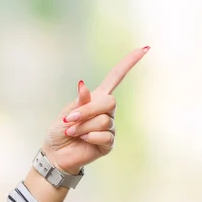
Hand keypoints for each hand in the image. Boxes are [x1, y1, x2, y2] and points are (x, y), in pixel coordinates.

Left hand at [42, 46, 149, 173]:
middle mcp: (106, 111)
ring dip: (83, 126)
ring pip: (104, 121)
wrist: (56, 153)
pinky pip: (104, 136)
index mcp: (95, 98)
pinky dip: (89, 137)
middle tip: (70, 119)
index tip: (145, 48)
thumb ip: (79, 102)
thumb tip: (83, 84)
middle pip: (110, 102)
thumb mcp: (66, 113)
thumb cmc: (60, 130)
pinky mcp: (109, 143)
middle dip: (87, 111)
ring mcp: (109, 127)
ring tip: (73, 132)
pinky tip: (83, 140)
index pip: (116, 78)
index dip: (128, 63)